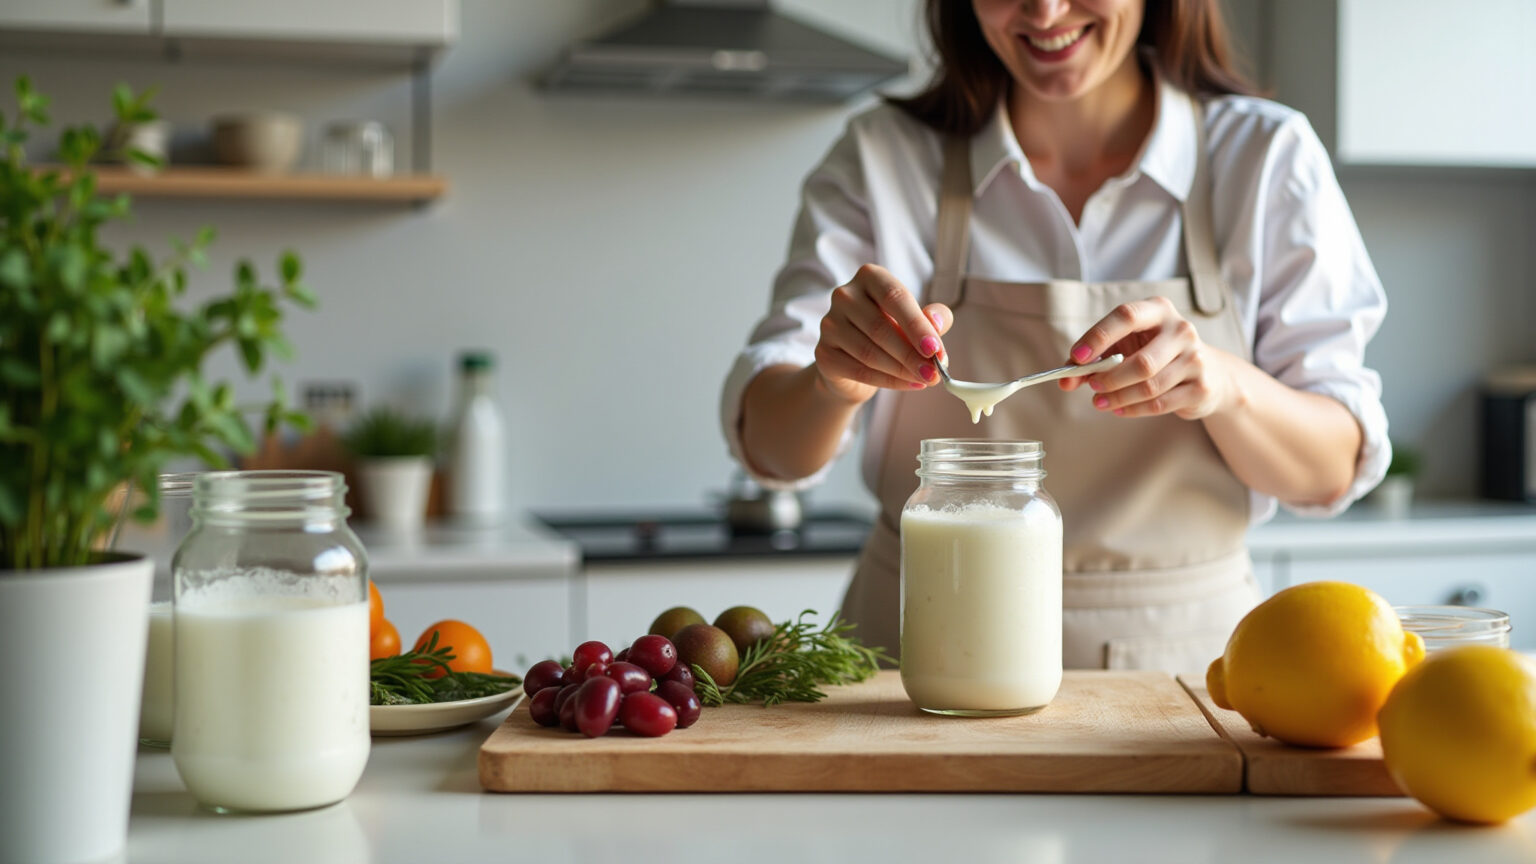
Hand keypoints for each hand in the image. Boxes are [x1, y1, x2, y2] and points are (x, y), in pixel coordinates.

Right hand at [813, 264, 951, 403]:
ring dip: (901, 370)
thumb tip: (936, 322)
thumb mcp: (917, 320)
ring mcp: (829, 324)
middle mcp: (844, 296)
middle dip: (911, 355)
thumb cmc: (891, 332)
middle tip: (934, 373)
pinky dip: (888, 381)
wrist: (854, 363)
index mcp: (870, 277)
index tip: (935, 349)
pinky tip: (908, 384)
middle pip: (880, 327)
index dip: (917, 325)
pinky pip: (859, 371)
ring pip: (869, 353)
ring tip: (925, 380)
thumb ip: (934, 317)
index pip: (894, 297)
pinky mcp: (823, 353)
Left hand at [1058, 296, 1237, 419]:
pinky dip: (1133, 409)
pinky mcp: (1200, 387)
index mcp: (1158, 310)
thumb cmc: (1156, 353)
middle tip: (1092, 386)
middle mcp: (1181, 330)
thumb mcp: (1126, 346)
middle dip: (1110, 378)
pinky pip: (1159, 403)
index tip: (1076, 358)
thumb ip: (1094, 360)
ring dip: (1118, 397)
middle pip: (1141, 361)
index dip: (1098, 337)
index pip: (1126, 316)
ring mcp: (1195, 359)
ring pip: (1149, 386)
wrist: (1209, 373)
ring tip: (1100, 402)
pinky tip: (1119, 410)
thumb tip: (1065, 380)